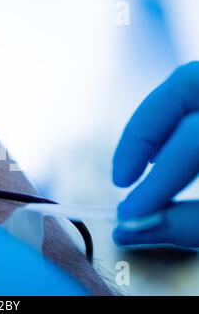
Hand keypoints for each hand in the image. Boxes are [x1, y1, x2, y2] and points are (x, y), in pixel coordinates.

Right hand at [113, 62, 198, 247]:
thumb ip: (188, 227)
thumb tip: (126, 229)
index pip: (194, 141)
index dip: (157, 179)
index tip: (128, 213)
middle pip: (186, 84)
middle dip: (144, 131)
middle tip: (121, 177)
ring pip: (188, 84)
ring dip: (155, 124)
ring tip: (141, 167)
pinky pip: (194, 97)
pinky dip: (173, 121)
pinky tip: (165, 155)